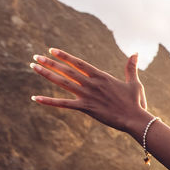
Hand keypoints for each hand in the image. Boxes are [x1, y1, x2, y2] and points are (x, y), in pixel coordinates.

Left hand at [30, 49, 153, 135]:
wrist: (134, 118)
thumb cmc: (135, 101)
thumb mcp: (134, 82)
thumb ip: (131, 68)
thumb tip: (136, 53)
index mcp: (101, 76)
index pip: (79, 63)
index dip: (65, 56)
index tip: (52, 50)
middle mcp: (92, 84)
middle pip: (67, 70)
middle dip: (50, 62)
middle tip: (36, 56)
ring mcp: (87, 95)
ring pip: (63, 82)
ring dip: (47, 74)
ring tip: (33, 67)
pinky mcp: (86, 108)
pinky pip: (63, 104)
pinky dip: (49, 101)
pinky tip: (35, 98)